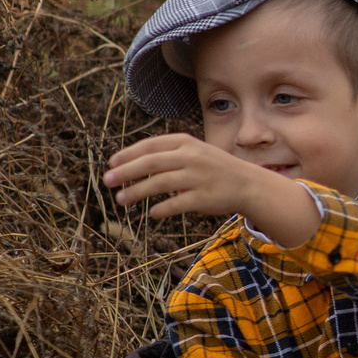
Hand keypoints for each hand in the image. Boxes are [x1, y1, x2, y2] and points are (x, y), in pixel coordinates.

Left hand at [104, 134, 317, 247]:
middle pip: (150, 163)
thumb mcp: (194, 152)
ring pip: (159, 183)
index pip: (150, 146)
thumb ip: (167, 154)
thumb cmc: (215, 169)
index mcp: (186, 143)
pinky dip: (161, 209)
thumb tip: (129, 162)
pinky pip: (176, 204)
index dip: (127, 154)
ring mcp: (198, 178)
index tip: (111, 163)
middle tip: (107, 181)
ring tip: (121, 200)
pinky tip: (152, 213)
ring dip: (137, 192)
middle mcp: (191, 158)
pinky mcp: (204, 198)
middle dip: (125, 172)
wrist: (249, 184)